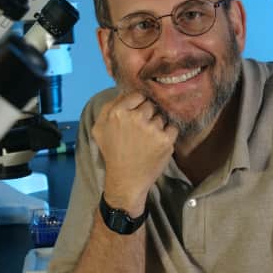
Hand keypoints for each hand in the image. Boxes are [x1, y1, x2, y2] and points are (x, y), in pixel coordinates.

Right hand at [91, 92, 177, 214]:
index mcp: (118, 112)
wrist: (126, 179)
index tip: (136, 116)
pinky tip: (158, 143)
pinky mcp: (166, 140)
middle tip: (141, 130)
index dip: (138, 105)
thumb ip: (109, 106)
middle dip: (148, 115)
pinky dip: (168, 134)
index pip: (137, 95)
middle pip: (150, 105)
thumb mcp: (99, 128)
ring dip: (157, 126)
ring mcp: (152, 129)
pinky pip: (172, 127)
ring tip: (148, 140)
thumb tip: (124, 92)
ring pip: (161, 117)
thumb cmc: (112, 152)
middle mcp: (136, 117)